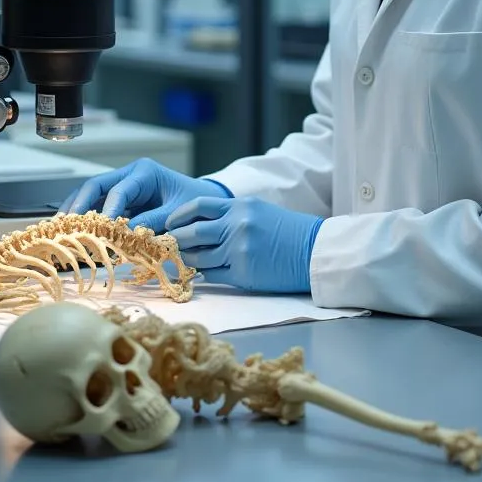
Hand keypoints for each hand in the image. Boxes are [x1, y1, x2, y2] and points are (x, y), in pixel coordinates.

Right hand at [58, 158, 230, 231]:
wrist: (202, 200)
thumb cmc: (193, 202)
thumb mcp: (177, 211)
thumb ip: (155, 221)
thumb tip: (129, 234)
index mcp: (145, 172)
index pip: (120, 190)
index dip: (109, 209)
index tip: (102, 228)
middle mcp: (129, 175)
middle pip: (96, 185)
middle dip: (80, 204)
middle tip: (68, 224)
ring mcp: (121, 185)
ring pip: (91, 194)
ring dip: (75, 210)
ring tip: (61, 227)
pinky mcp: (118, 199)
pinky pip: (96, 205)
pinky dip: (84, 217)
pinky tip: (73, 231)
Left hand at [166, 196, 323, 293]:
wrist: (313, 251)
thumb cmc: (288, 231)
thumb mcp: (258, 211)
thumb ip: (230, 215)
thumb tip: (199, 226)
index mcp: (239, 206)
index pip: (197, 206)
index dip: (178, 215)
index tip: (168, 223)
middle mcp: (236, 225)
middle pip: (191, 233)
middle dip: (176, 241)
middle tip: (168, 246)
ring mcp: (237, 250)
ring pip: (198, 257)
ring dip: (188, 260)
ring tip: (184, 261)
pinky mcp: (242, 273)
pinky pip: (212, 275)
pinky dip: (205, 274)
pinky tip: (204, 273)